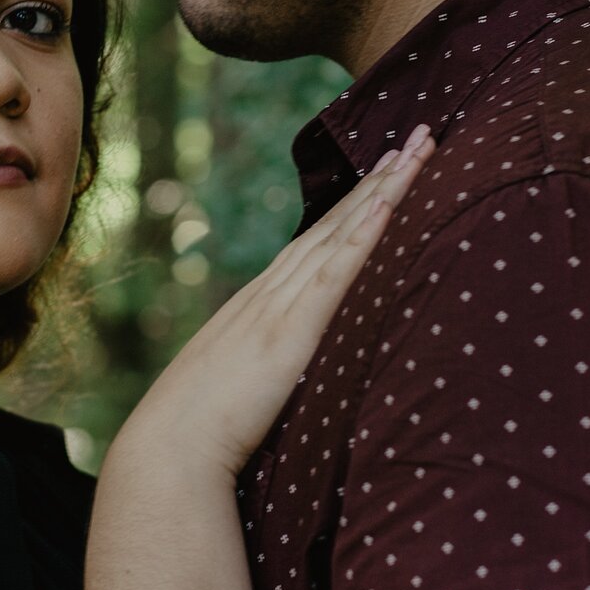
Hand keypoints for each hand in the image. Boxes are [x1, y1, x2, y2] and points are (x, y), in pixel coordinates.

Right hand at [120, 125, 434, 479]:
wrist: (168, 454)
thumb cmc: (199, 436)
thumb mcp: (241, 390)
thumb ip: (266, 371)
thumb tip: (285, 378)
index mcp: (260, 307)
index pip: (319, 243)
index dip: (357, 204)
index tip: (390, 171)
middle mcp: (271, 294)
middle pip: (337, 223)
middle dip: (382, 178)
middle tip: (422, 136)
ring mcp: (279, 308)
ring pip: (342, 234)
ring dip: (383, 190)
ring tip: (419, 151)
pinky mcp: (290, 332)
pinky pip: (334, 274)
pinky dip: (362, 236)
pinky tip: (387, 203)